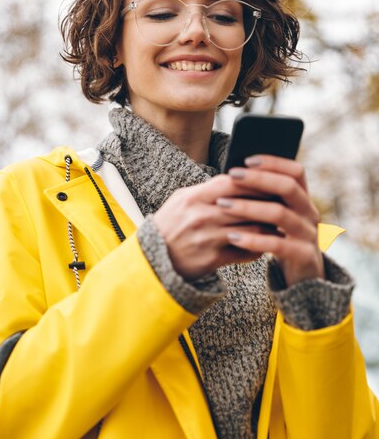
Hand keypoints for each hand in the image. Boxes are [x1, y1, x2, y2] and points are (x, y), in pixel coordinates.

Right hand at [153, 155, 322, 285]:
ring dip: (267, 227)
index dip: (253, 181)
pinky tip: (265, 243)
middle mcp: (201, 217)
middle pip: (245, 206)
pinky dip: (258, 247)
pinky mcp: (213, 259)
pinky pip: (244, 251)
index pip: (231, 183)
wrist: (153, 260)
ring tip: (279, 223)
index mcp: (193, 198)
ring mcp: (207, 239)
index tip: (269, 181)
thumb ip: (207, 189)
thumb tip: (236, 178)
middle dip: (267, 204)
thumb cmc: (171, 225)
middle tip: (284, 202)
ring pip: (250, 229)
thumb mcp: (181, 200)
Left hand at [222, 155, 323, 285]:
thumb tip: (232, 176)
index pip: (295, 172)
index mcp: (303, 199)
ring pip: (280, 214)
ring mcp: (309, 234)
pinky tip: (233, 237)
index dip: (273, 162)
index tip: (247, 159)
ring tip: (223, 205)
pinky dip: (254, 239)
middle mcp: (310, 213)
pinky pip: (277, 244)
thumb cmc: (282, 241)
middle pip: (288, 187)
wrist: (304, 279)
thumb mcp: (277, 217)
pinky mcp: (303, 256)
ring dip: (249, 207)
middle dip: (258, 179)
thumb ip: (264, 199)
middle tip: (232, 175)